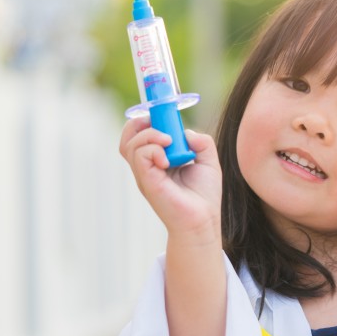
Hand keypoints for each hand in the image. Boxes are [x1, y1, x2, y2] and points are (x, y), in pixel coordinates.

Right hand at [119, 116, 222, 242]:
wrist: (203, 219)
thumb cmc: (204, 195)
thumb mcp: (208, 161)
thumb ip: (201, 141)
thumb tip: (186, 132)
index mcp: (158, 161)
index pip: (140, 136)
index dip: (147, 122)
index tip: (163, 116)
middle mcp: (147, 167)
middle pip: (128, 138)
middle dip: (140, 124)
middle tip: (160, 125)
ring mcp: (145, 174)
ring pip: (130, 144)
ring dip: (150, 135)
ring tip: (169, 142)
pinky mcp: (147, 181)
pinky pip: (139, 156)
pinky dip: (152, 149)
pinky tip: (168, 158)